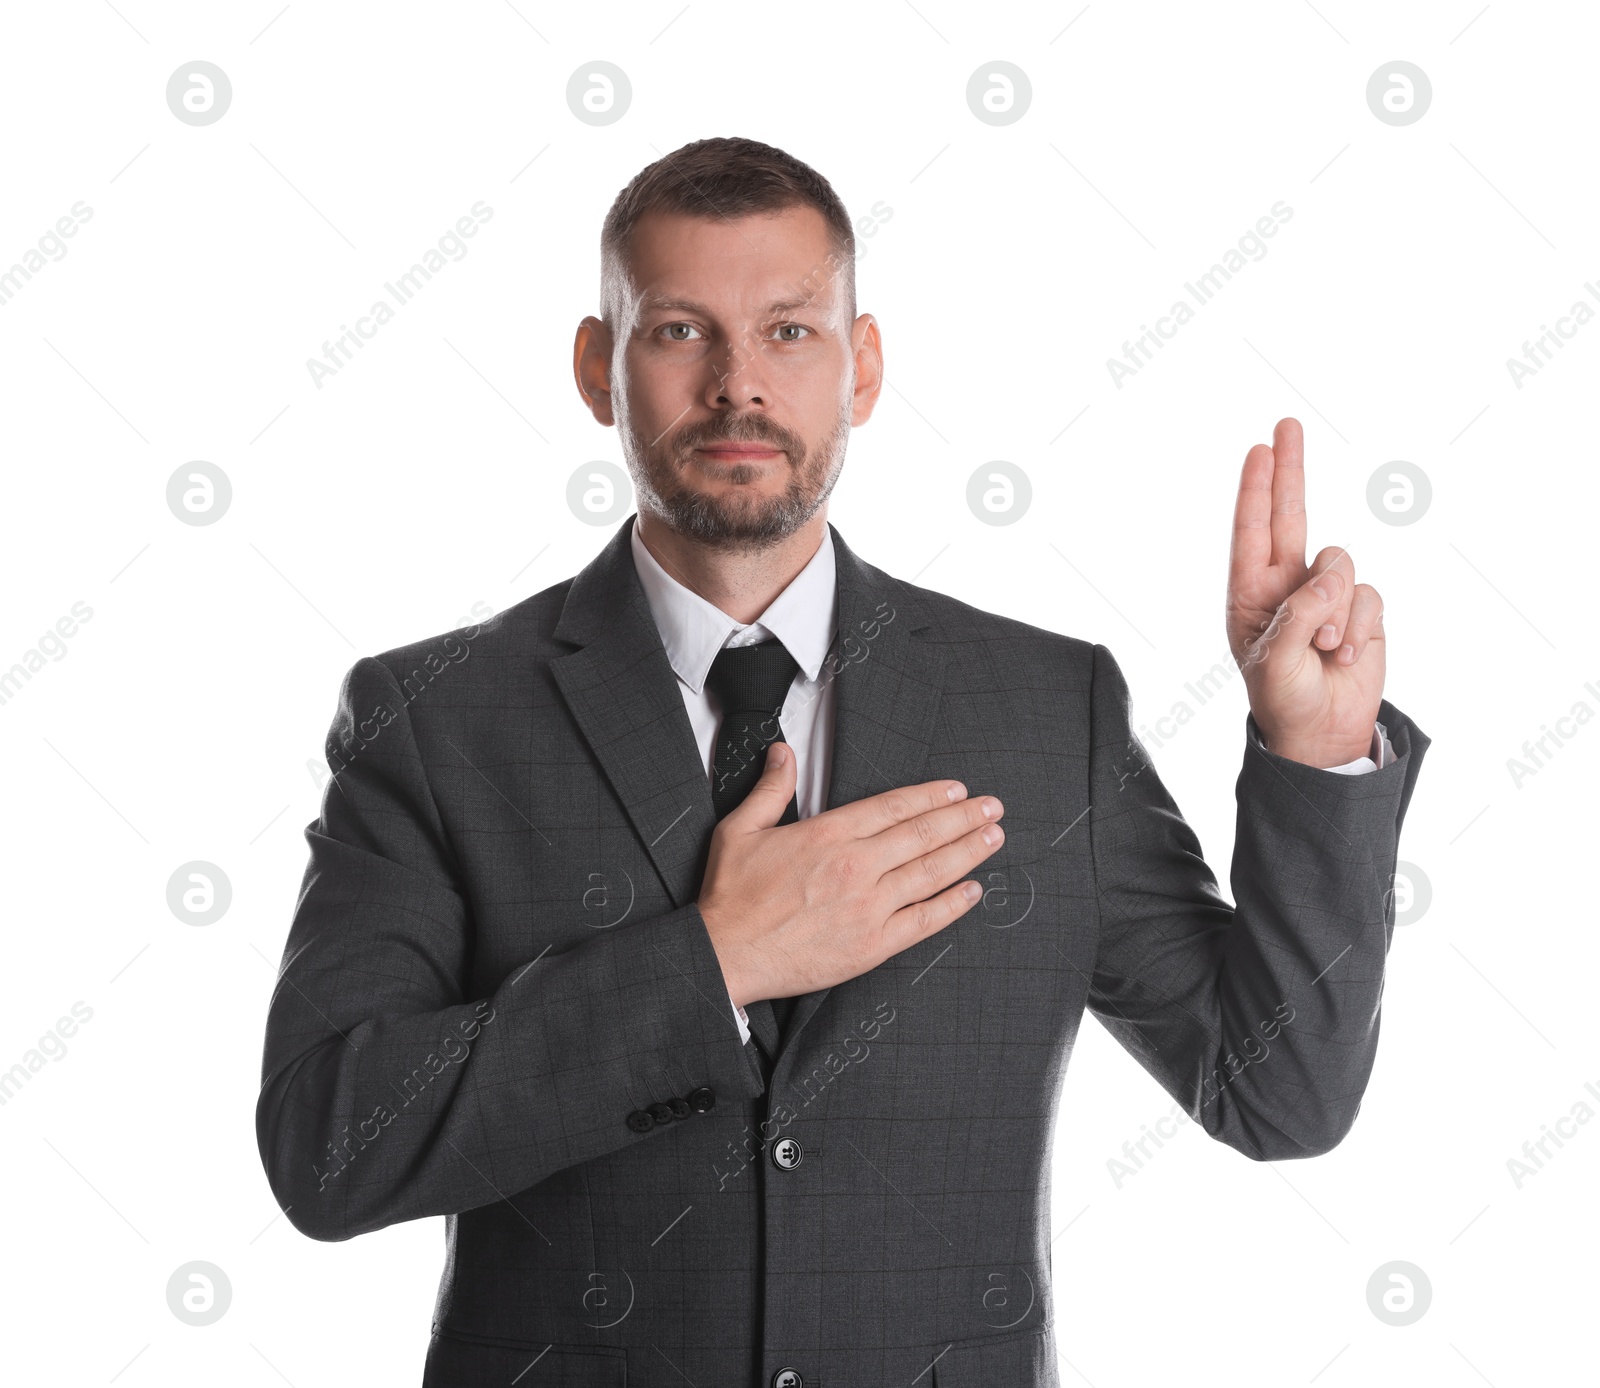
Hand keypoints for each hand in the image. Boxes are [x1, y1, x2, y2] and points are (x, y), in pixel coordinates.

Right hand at [697, 742, 1005, 1006]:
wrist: (725, 955)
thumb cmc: (731, 898)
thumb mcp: (739, 829)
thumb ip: (770, 788)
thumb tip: (783, 752)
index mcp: (828, 835)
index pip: (894, 807)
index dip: (930, 796)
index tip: (957, 790)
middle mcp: (856, 866)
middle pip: (923, 834)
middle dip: (964, 818)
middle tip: (993, 807)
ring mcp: (868, 907)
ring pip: (931, 872)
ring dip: (968, 852)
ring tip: (994, 836)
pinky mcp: (872, 945)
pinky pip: (923, 921)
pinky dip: (952, 905)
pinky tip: (973, 891)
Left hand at [1226, 417, 1385, 767]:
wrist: (1323, 734)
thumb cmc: (1283, 700)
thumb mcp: (1275, 663)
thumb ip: (1299, 615)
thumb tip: (1330, 577)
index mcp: (1251, 593)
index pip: (1252, 531)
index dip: (1256, 490)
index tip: (1258, 449)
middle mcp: (1286, 585)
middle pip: (1291, 516)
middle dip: (1290, 471)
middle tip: (1286, 425)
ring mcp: (1325, 595)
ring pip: (1340, 565)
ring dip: (1336, 611)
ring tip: (1323, 649)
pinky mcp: (1360, 610)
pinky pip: (1369, 596)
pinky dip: (1359, 628)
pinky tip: (1344, 656)